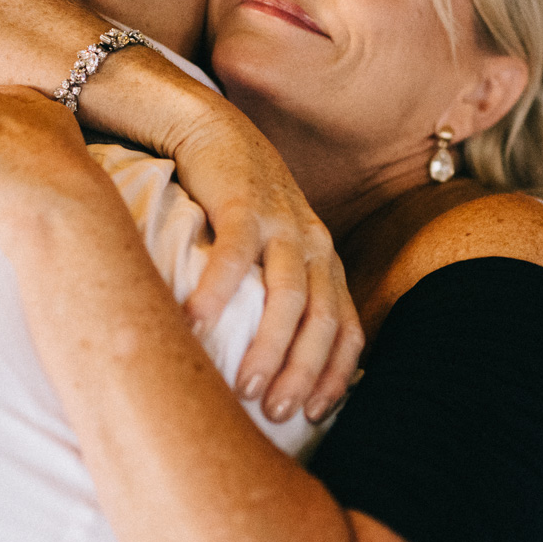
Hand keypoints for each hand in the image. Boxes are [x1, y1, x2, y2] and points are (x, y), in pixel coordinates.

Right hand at [168, 103, 362, 423]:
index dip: (336, 376)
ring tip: (246, 387)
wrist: (206, 125)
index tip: (313, 416)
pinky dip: (217, 295)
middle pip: (322, 319)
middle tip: (278, 413)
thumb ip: (277, 293)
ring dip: (269, 347)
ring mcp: (280, 221)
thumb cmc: (233, 198)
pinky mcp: (241, 202)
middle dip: (304, 372)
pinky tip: (196, 327)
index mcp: (324, 258)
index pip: (347, 328)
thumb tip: (268, 365)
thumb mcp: (271, 246)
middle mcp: (312, 242)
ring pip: (288, 296)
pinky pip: (235, 257)